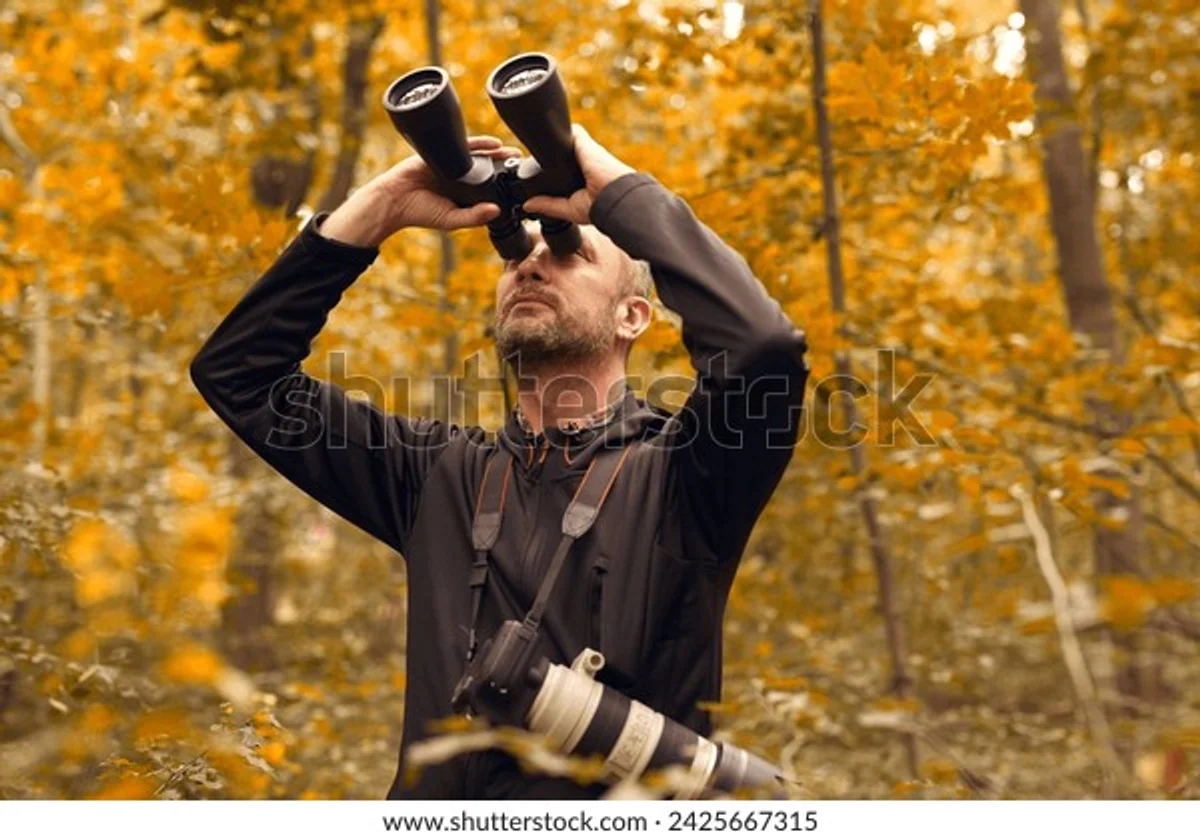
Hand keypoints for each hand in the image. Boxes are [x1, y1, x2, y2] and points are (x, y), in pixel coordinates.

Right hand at [370, 135, 522, 230]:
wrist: (393, 199)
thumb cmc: (421, 212)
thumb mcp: (451, 219)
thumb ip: (473, 217)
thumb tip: (497, 211)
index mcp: (465, 194)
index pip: (490, 187)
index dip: (506, 184)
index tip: (523, 184)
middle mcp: (461, 177)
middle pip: (488, 168)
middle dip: (505, 165)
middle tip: (523, 163)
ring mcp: (453, 164)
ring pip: (479, 156)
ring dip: (497, 152)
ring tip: (513, 151)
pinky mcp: (443, 152)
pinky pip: (464, 145)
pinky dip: (480, 144)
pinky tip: (494, 143)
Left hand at [520, 124, 635, 224]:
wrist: (613, 196)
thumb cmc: (600, 206)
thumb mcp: (570, 209)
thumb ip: (549, 205)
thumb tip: (528, 205)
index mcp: (579, 175)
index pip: (561, 166)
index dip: (548, 166)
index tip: (532, 167)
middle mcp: (581, 161)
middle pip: (559, 151)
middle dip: (545, 152)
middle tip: (525, 154)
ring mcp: (582, 150)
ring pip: (561, 139)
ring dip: (549, 140)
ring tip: (529, 140)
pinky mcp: (581, 141)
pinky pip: (566, 130)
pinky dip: (555, 129)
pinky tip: (541, 130)